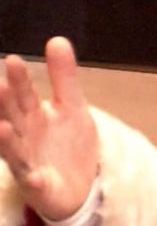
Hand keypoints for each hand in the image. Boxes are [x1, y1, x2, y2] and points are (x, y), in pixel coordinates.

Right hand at [0, 37, 97, 220]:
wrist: (80, 186)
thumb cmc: (68, 144)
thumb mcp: (73, 108)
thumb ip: (64, 78)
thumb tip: (57, 39)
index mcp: (32, 116)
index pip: (23, 95)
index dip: (18, 80)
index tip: (13, 60)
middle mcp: (24, 136)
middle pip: (13, 118)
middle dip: (4, 105)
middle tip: (0, 87)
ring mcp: (29, 162)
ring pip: (13, 150)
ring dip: (6, 140)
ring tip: (2, 127)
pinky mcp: (39, 186)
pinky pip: (35, 183)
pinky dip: (34, 179)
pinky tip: (34, 175)